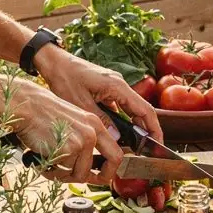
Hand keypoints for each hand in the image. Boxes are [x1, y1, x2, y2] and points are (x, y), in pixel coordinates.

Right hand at [2, 77, 123, 184]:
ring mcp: (81, 141)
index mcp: (95, 124)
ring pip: (80, 174)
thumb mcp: (72, 122)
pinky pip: (62, 172)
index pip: (116, 153)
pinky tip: (43, 159)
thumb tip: (90, 167)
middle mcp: (91, 132)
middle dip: (97, 179)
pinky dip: (51, 171)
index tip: (103, 176)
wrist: (26, 106)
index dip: (111, 170)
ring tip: (50, 163)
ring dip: (64, 175)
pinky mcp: (67, 149)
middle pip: (108, 168)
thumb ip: (84, 141)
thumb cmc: (42, 114)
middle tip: (85, 180)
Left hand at [36, 47, 163, 142]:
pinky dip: (122, 120)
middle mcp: (120, 85)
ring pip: (130, 109)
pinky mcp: (106, 88)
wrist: (54, 61)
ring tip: (134, 146)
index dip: (154, 129)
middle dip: (147, 131)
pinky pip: (120, 106)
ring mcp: (114, 86)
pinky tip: (117, 133)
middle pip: (141, 110)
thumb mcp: (81, 103)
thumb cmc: (65, 78)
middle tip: (147, 152)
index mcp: (118, 86)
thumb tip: (117, 138)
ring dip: (134, 126)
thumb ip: (101, 120)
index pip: (145, 110)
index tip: (158, 146)